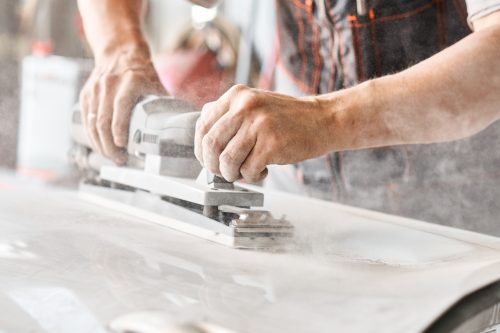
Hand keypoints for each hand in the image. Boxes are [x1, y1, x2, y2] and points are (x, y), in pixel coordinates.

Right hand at [79, 48, 166, 163]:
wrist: (119, 52)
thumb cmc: (142, 72)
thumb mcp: (156, 85)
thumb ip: (163, 105)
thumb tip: (177, 128)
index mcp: (130, 81)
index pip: (120, 107)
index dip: (119, 129)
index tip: (122, 145)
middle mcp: (109, 84)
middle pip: (103, 120)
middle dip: (109, 144)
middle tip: (119, 159)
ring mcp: (95, 89)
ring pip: (92, 122)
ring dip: (100, 143)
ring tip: (111, 156)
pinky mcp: (86, 94)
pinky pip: (85, 119)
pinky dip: (91, 135)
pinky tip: (100, 145)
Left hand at [194, 85, 334, 182]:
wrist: (322, 120)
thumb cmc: (288, 118)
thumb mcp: (254, 105)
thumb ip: (228, 117)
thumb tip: (204, 141)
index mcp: (236, 96)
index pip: (202, 126)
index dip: (201, 150)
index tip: (209, 160)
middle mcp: (244, 106)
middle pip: (210, 145)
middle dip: (214, 166)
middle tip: (225, 172)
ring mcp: (258, 124)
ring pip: (227, 161)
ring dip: (233, 174)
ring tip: (245, 172)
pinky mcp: (272, 144)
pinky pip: (248, 170)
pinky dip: (252, 177)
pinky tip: (263, 171)